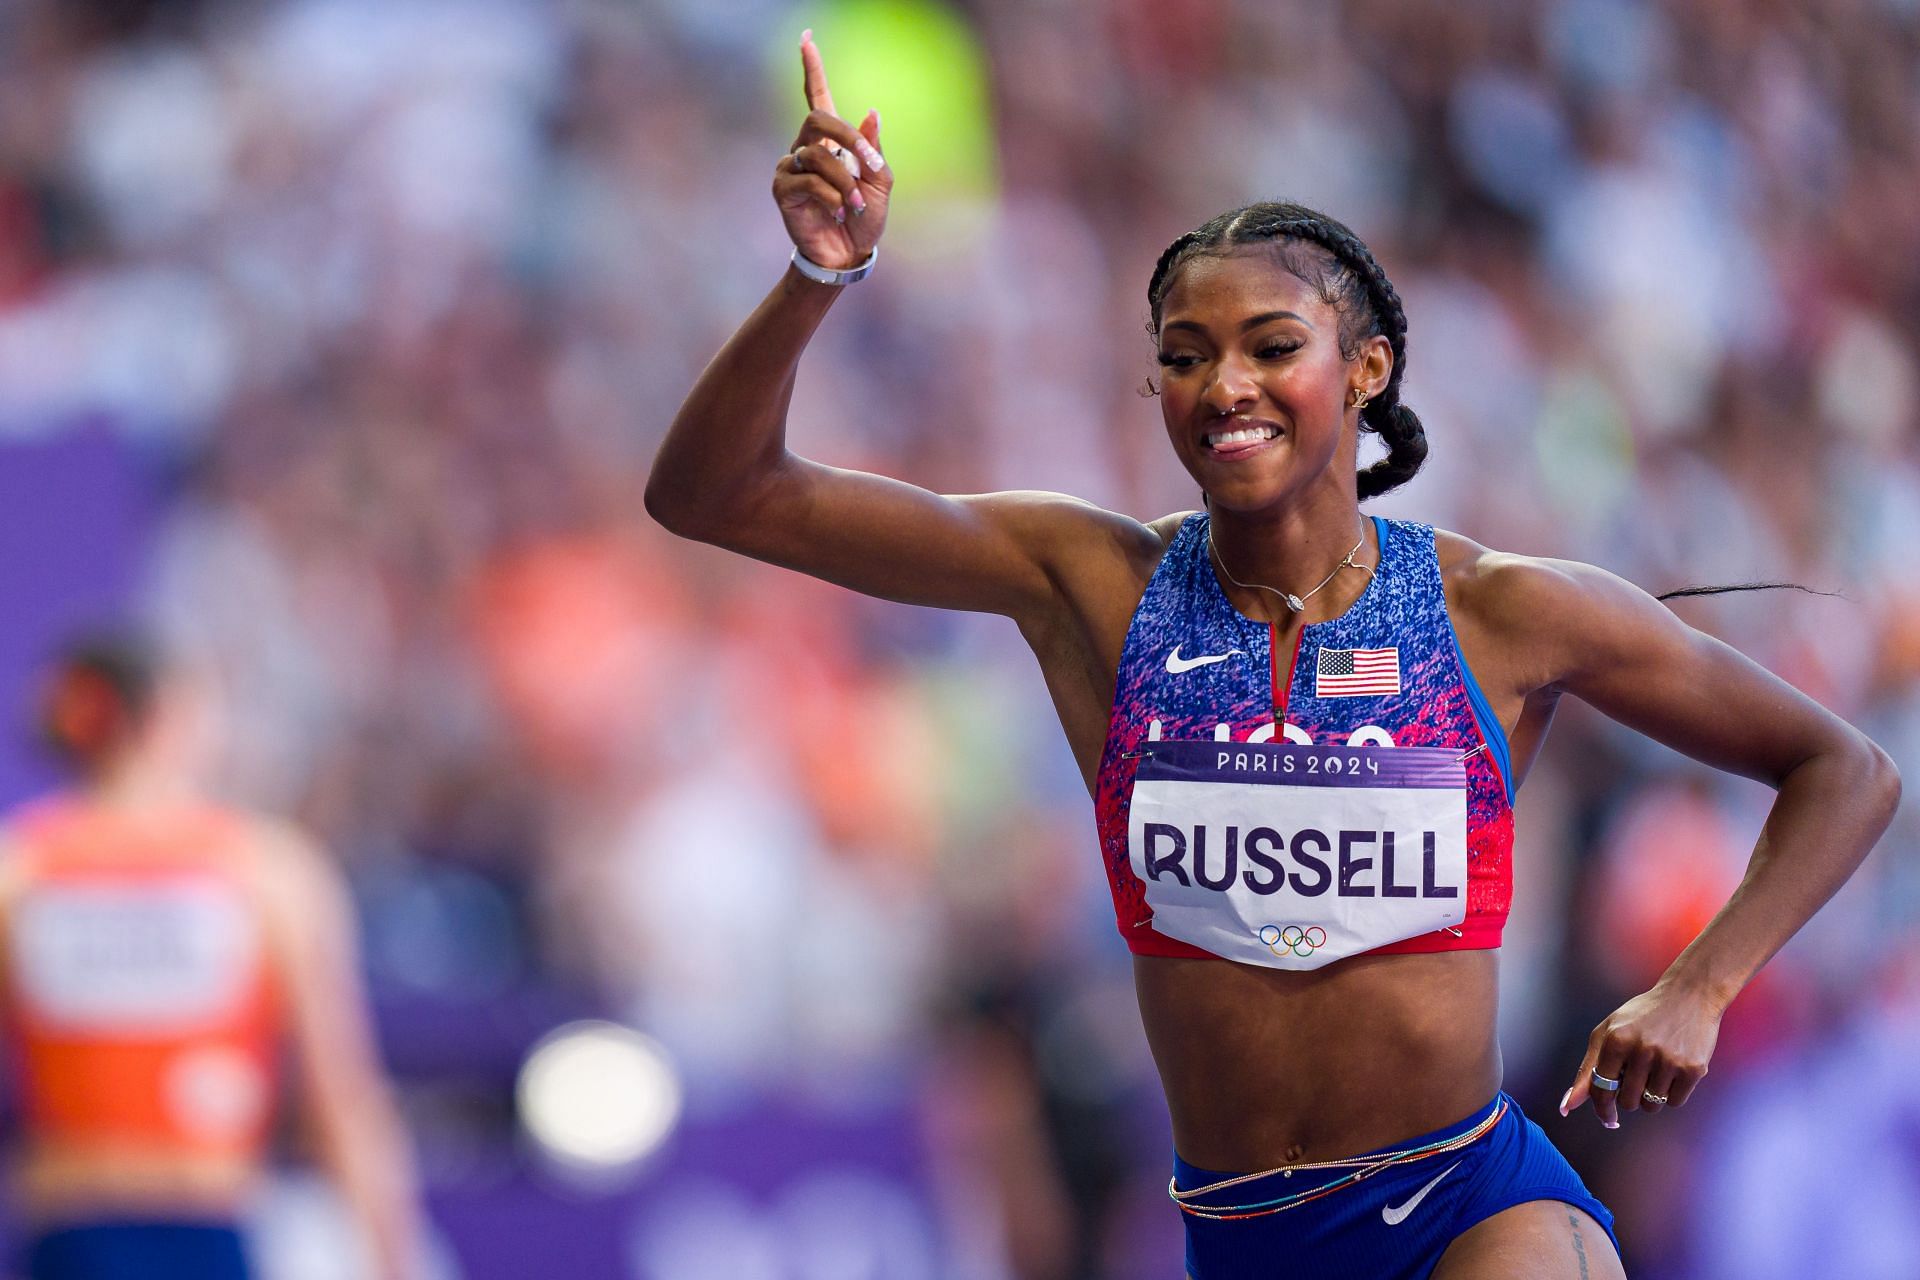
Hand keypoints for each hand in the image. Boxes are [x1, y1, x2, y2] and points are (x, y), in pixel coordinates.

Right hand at [772, 30, 890, 270]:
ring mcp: (792, 167)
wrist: (848, 254)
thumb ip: (874, 150)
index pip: (817, 96)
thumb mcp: (880, 183)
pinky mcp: (783, 189)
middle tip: (868, 163)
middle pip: (817, 119)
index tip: (807, 39)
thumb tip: (871, 112)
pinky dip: (832, 196)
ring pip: (818, 154)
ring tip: (857, 206)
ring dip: (846, 181)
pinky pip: (809, 181)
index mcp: (831, 141)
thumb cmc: (865, 218)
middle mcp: (807, 147)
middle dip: (847, 137)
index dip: (812, 69)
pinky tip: (840, 212)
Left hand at [1559, 982, 1721, 1127]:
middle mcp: (1641, 1050)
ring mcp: (1669, 1060)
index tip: (1608, 1117)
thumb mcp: (1608, 1033)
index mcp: (1616, 1040)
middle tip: (1637, 1076)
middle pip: (1628, 1102)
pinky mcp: (1693, 1069)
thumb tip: (1566, 1106)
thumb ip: (1588, 1069)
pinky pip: (1675, 1102)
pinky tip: (1673, 1070)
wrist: (1689, 996)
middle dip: (1629, 1096)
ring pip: (1652, 1105)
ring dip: (1651, 1096)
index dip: (1602, 1107)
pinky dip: (1671, 1094)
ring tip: (1656, 1069)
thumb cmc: (1642, 1017)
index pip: (1601, 1089)